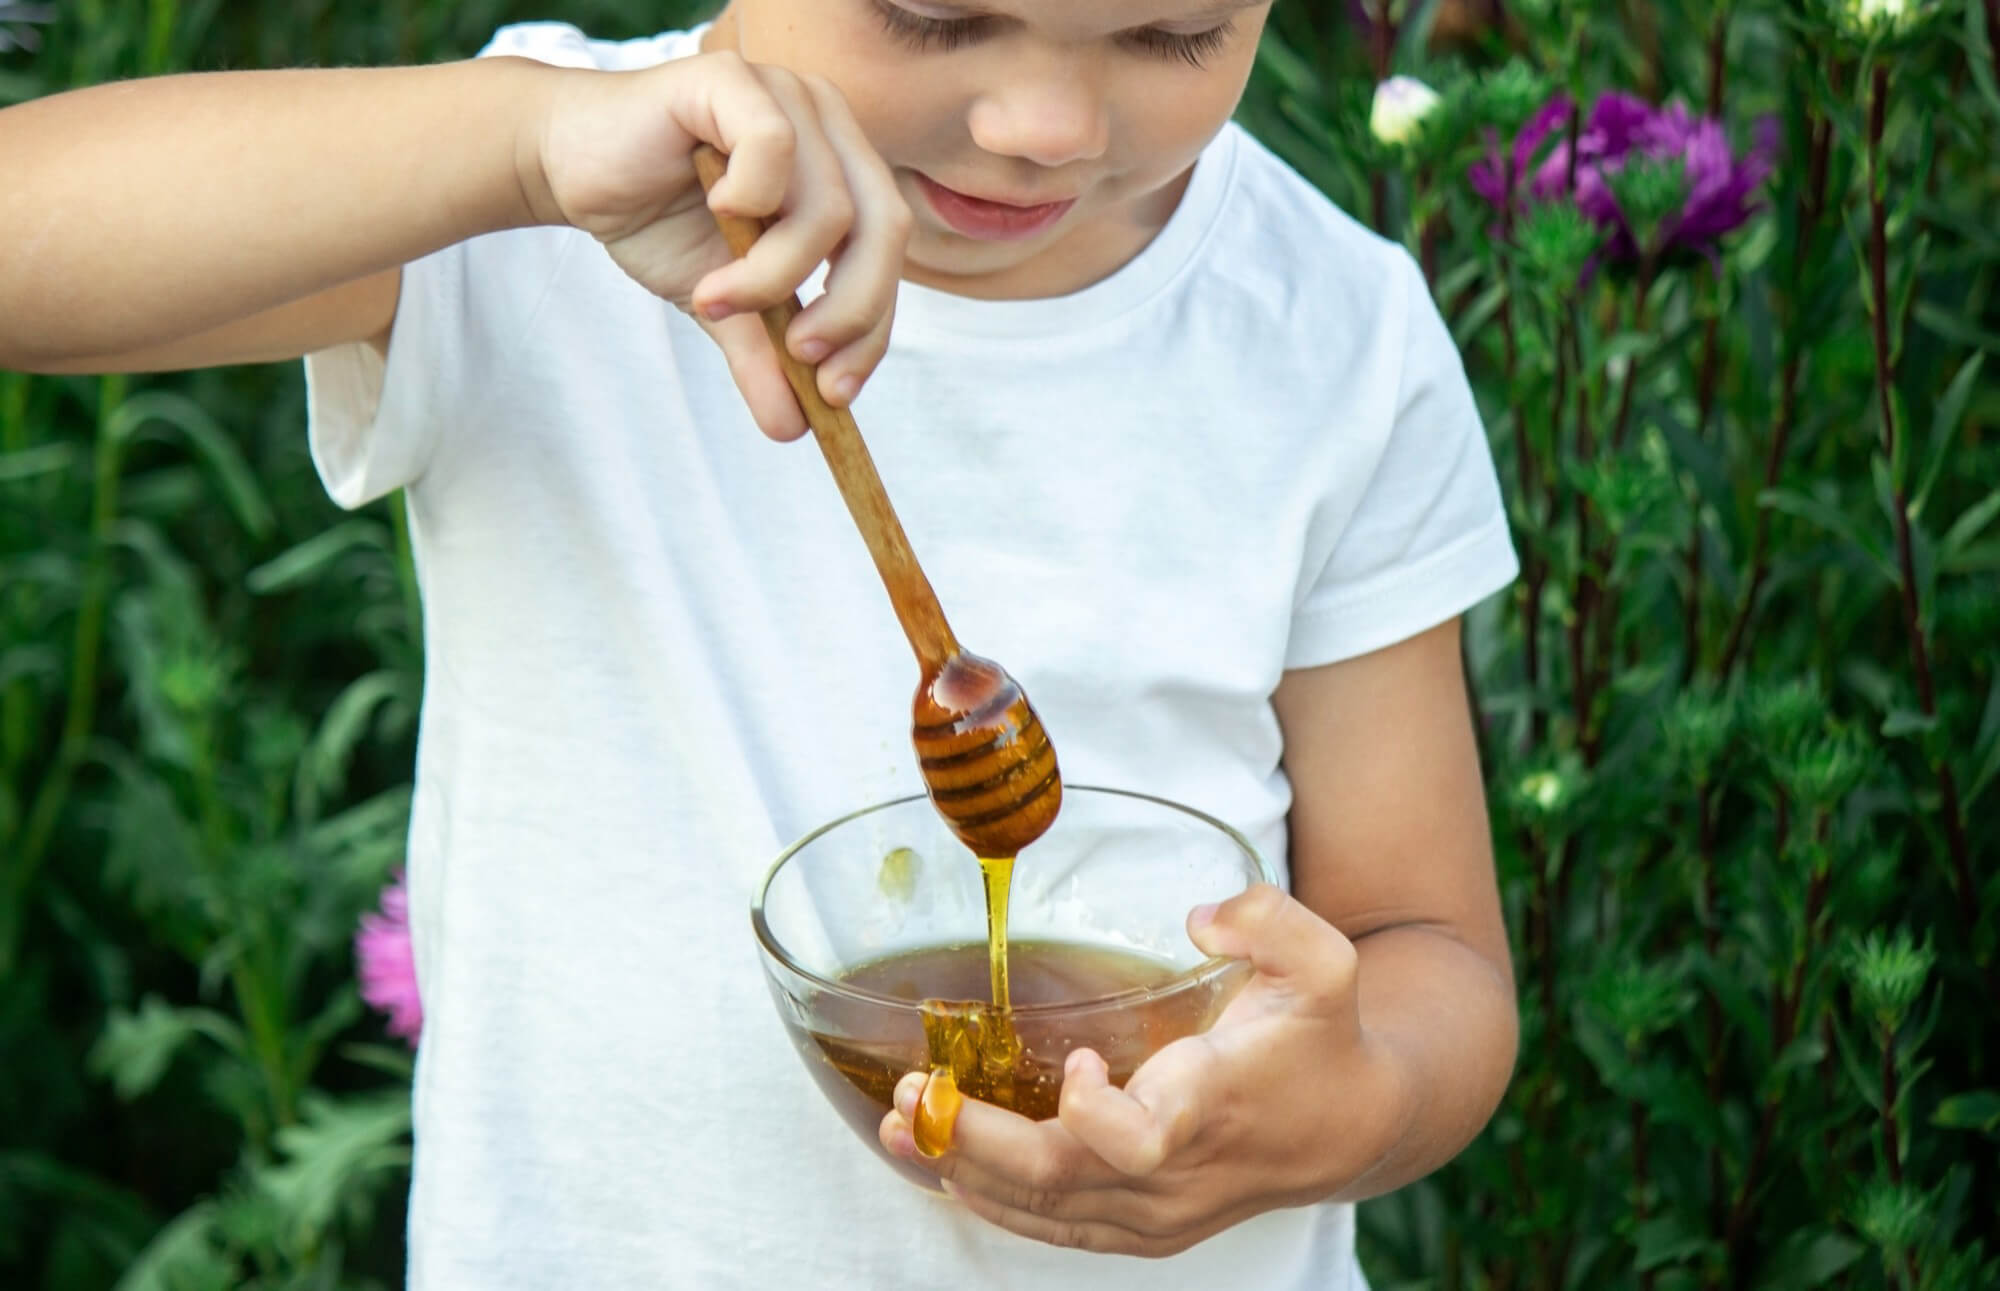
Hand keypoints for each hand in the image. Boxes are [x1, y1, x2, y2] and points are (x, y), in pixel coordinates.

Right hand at [524, 51, 910, 438]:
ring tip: (716, 297)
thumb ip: (763, 356)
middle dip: (848, 309)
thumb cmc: (657, 219)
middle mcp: (829, 124)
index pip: (889, 254)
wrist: (569, 168)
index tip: (835, 393)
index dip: (873, 327)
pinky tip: (713, 212)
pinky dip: (748, 200)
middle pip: (884, 229)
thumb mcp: (720, 303)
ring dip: (773, 274)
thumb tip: (796, 429)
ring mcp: (786, 95)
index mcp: (843, 169)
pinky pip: (774, 148)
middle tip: (798, 356)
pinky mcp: (733, 79)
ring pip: (828, 206)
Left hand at [876, 884, 1415, 1255]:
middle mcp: (1177, 1173)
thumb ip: (1271, 921)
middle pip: (1061, 1183)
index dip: (1094, 1116)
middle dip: (977, 1140)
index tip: (1079, 1062)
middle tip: (914, 1092)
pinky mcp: (1141, 1229)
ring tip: (899, 1124)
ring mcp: (1156, 1213)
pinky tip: (940, 1164)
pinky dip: (992, 1200)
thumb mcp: (1325, 963)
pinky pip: (1054, 1229)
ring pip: (1045, 1212)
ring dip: (964, 1169)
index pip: (1139, 1144)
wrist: (1350, 1130)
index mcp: (1212, 1107)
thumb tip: (1203, 916)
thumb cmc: (1322, 1040)